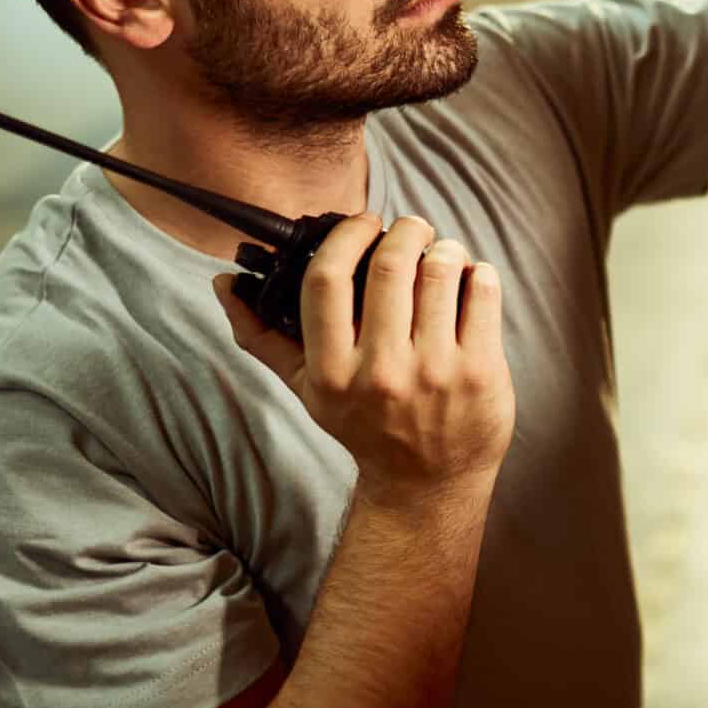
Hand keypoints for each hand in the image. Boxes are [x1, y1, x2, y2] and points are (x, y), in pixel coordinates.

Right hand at [217, 214, 514, 507]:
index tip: (365, 224)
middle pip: (390, 265)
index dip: (347, 236)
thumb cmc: (365, 425)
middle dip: (405, 230)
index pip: (327, 280)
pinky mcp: (481, 371)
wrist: (424, 483)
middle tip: (411, 228)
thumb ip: (263, 335)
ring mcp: (435, 371)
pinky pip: (483, 293)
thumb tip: (224, 283)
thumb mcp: (308, 389)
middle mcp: (381, 372)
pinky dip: (477, 272)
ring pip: (440, 271)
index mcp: (331, 371)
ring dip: (443, 247)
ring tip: (440, 253)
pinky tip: (468, 279)